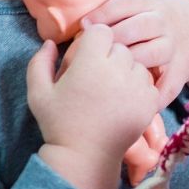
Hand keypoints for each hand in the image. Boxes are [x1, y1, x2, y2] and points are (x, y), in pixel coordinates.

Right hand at [27, 24, 158, 188]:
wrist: (85, 157)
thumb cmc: (59, 124)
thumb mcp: (38, 93)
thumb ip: (39, 62)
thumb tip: (51, 43)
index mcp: (90, 62)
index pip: (101, 31)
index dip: (93, 41)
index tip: (86, 56)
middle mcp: (117, 69)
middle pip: (120, 46)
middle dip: (109, 56)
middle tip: (97, 76)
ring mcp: (137, 86)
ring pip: (137, 62)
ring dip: (126, 70)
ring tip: (111, 89)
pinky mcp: (150, 102)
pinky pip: (149, 82)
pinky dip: (139, 87)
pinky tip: (124, 100)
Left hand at [80, 0, 188, 106]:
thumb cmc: (154, 16)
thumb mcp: (140, 0)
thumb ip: (112, 3)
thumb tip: (75, 10)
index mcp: (150, 2)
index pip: (125, 4)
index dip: (103, 14)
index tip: (84, 26)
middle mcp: (164, 23)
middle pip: (138, 28)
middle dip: (113, 40)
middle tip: (92, 53)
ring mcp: (174, 47)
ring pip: (153, 55)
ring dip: (130, 65)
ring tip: (109, 76)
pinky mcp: (182, 71)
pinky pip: (168, 86)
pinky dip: (152, 96)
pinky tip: (131, 102)